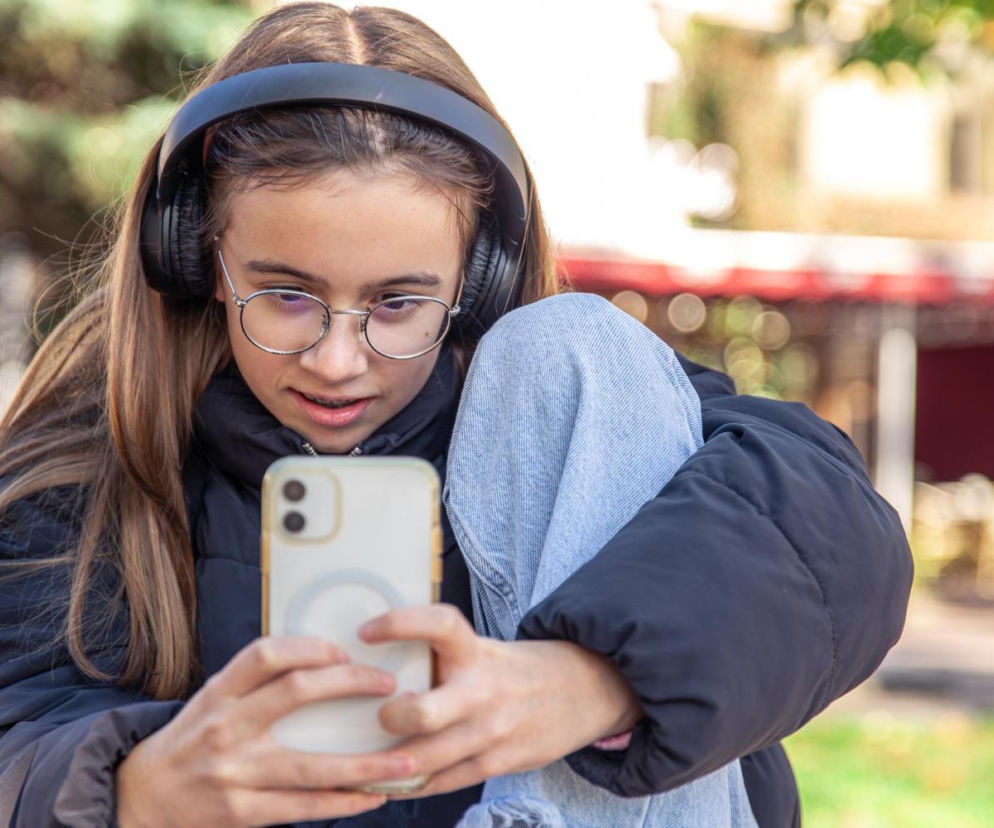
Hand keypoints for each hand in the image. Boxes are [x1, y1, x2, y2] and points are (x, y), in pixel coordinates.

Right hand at [116, 637, 414, 827]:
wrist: (142, 798)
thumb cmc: (194, 739)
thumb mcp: (214, 699)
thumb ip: (258, 682)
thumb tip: (327, 661)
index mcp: (219, 692)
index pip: (264, 654)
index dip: (309, 647)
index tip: (345, 650)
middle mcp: (225, 727)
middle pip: (294, 693)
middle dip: (349, 685)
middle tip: (389, 686)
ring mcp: (234, 773)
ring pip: (310, 765)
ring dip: (365, 763)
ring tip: (406, 758)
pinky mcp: (242, 813)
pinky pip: (303, 807)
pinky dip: (344, 802)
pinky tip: (375, 795)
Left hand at [358, 605, 640, 796]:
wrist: (585, 691)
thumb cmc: (517, 670)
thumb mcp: (485, 650)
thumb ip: (444, 659)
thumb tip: (379, 666)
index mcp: (477, 651)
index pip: (437, 624)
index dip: (398, 624)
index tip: (366, 631)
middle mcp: (482, 691)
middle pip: (423, 713)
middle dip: (389, 718)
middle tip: (378, 714)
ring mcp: (490, 732)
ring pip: (425, 759)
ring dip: (388, 763)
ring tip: (364, 761)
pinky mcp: (498, 763)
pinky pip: (443, 781)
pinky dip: (412, 783)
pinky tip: (392, 781)